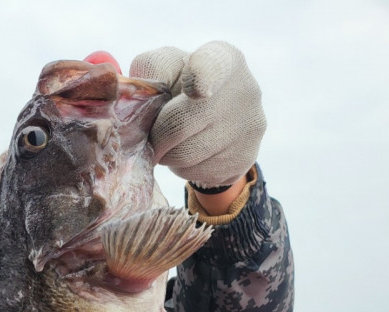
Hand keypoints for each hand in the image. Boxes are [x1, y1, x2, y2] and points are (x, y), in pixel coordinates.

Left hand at [130, 43, 265, 187]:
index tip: (195, 89)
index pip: (211, 66)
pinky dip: (185, 170)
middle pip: (180, 125)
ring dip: (168, 155)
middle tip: (152, 137)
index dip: (200, 78)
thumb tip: (140, 95)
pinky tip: (192, 155)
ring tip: (173, 144)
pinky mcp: (245, 159)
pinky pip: (199, 174)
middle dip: (157, 136)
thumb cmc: (182, 86)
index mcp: (223, 59)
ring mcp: (249, 128)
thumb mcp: (167, 68)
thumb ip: (152, 70)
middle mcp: (245, 90)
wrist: (217, 116)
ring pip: (187, 156)